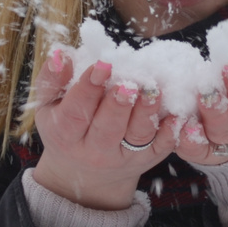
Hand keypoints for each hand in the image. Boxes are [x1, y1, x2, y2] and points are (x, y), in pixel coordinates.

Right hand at [30, 49, 177, 209]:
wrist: (83, 172)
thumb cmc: (66, 127)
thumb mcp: (49, 105)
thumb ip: (53, 79)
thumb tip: (60, 53)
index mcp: (66, 134)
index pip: (76, 112)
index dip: (88, 89)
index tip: (102, 65)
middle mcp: (94, 150)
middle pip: (107, 129)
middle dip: (119, 105)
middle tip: (129, 84)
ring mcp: (124, 156)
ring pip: (137, 136)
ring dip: (147, 113)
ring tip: (154, 91)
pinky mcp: (148, 159)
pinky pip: (162, 147)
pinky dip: (171, 131)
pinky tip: (177, 113)